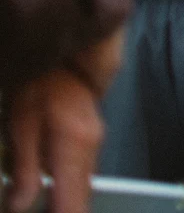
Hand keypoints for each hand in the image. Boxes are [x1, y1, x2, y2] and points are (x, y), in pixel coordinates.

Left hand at [4, 30, 121, 212]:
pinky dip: (68, 189)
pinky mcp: (91, 139)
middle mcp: (92, 148)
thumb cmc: (39, 85)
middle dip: (65, 211)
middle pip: (81, 199)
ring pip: (82, 188)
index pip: (73, 202)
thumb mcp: (21, 126)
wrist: (66, 54)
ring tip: (50, 207)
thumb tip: (20, 206)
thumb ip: (24, 169)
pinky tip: (54, 195)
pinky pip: (81, 174)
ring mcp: (95, 143)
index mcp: (74, 147)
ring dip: (66, 203)